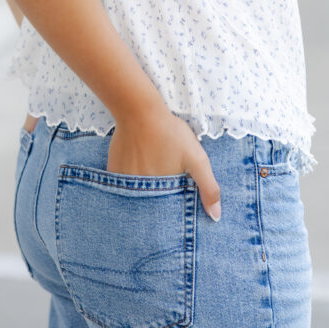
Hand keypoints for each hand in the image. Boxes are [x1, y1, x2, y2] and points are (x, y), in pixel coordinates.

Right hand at [107, 107, 221, 221]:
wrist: (138, 111)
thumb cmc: (169, 133)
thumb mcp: (196, 158)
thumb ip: (208, 187)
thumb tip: (216, 217)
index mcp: (159, 195)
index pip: (167, 215)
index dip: (175, 210)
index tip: (178, 198)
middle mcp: (138, 195)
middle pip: (151, 205)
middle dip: (159, 198)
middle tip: (164, 172)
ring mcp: (122, 185)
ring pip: (137, 195)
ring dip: (145, 188)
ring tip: (152, 165)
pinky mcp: (112, 173)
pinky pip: (123, 184)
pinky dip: (131, 179)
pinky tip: (139, 161)